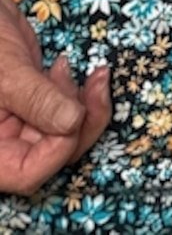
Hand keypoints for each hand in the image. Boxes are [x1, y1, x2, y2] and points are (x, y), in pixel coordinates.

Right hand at [0, 0, 110, 194]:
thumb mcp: (6, 71)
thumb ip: (37, 99)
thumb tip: (73, 121)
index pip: (26, 172)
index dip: (57, 150)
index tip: (74, 114)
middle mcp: (3, 143)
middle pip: (52, 156)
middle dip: (82, 123)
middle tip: (94, 84)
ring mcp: (19, 124)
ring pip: (64, 135)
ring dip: (88, 106)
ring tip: (93, 74)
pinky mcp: (34, 104)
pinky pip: (63, 112)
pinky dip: (78, 95)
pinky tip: (70, 68)